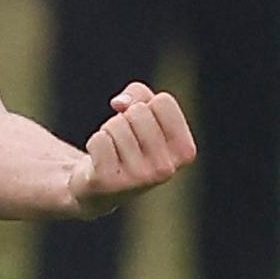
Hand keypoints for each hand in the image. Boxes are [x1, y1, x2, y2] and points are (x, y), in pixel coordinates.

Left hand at [68, 82, 196, 218]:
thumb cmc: (128, 141)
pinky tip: (99, 160)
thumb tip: (120, 104)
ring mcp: (139, 178)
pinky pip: (99, 140)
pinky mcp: (109, 182)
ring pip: (115, 124)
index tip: (142, 124)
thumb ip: (138, 94)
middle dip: (124, 118)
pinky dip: (95, 143)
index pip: (164, 101)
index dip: (145, 105)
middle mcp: (167, 168)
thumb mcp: (142, 112)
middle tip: (123, 140)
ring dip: (108, 131)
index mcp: (185, 151)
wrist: (100, 184)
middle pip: (138, 111)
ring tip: (112, 151)